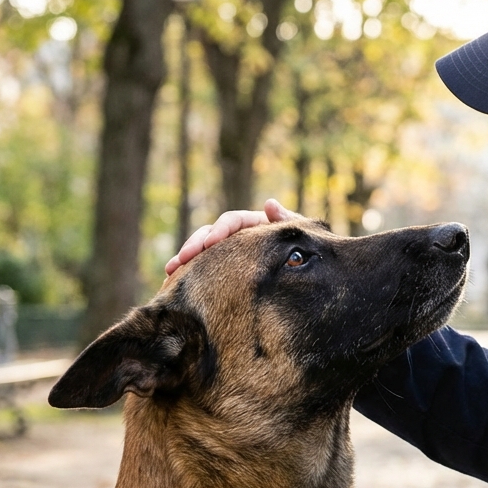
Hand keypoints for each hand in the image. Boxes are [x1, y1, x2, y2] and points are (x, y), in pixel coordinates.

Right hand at [164, 199, 300, 276]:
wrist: (317, 278)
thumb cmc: (311, 253)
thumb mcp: (302, 237)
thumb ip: (288, 222)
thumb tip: (270, 203)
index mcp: (257, 225)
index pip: (232, 222)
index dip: (219, 231)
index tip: (210, 243)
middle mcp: (241, 237)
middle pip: (211, 235)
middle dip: (194, 246)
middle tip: (180, 261)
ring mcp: (232, 254)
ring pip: (204, 253)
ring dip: (186, 260)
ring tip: (170, 273)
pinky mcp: (226, 270)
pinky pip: (205, 271)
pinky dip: (190, 275)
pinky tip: (173, 284)